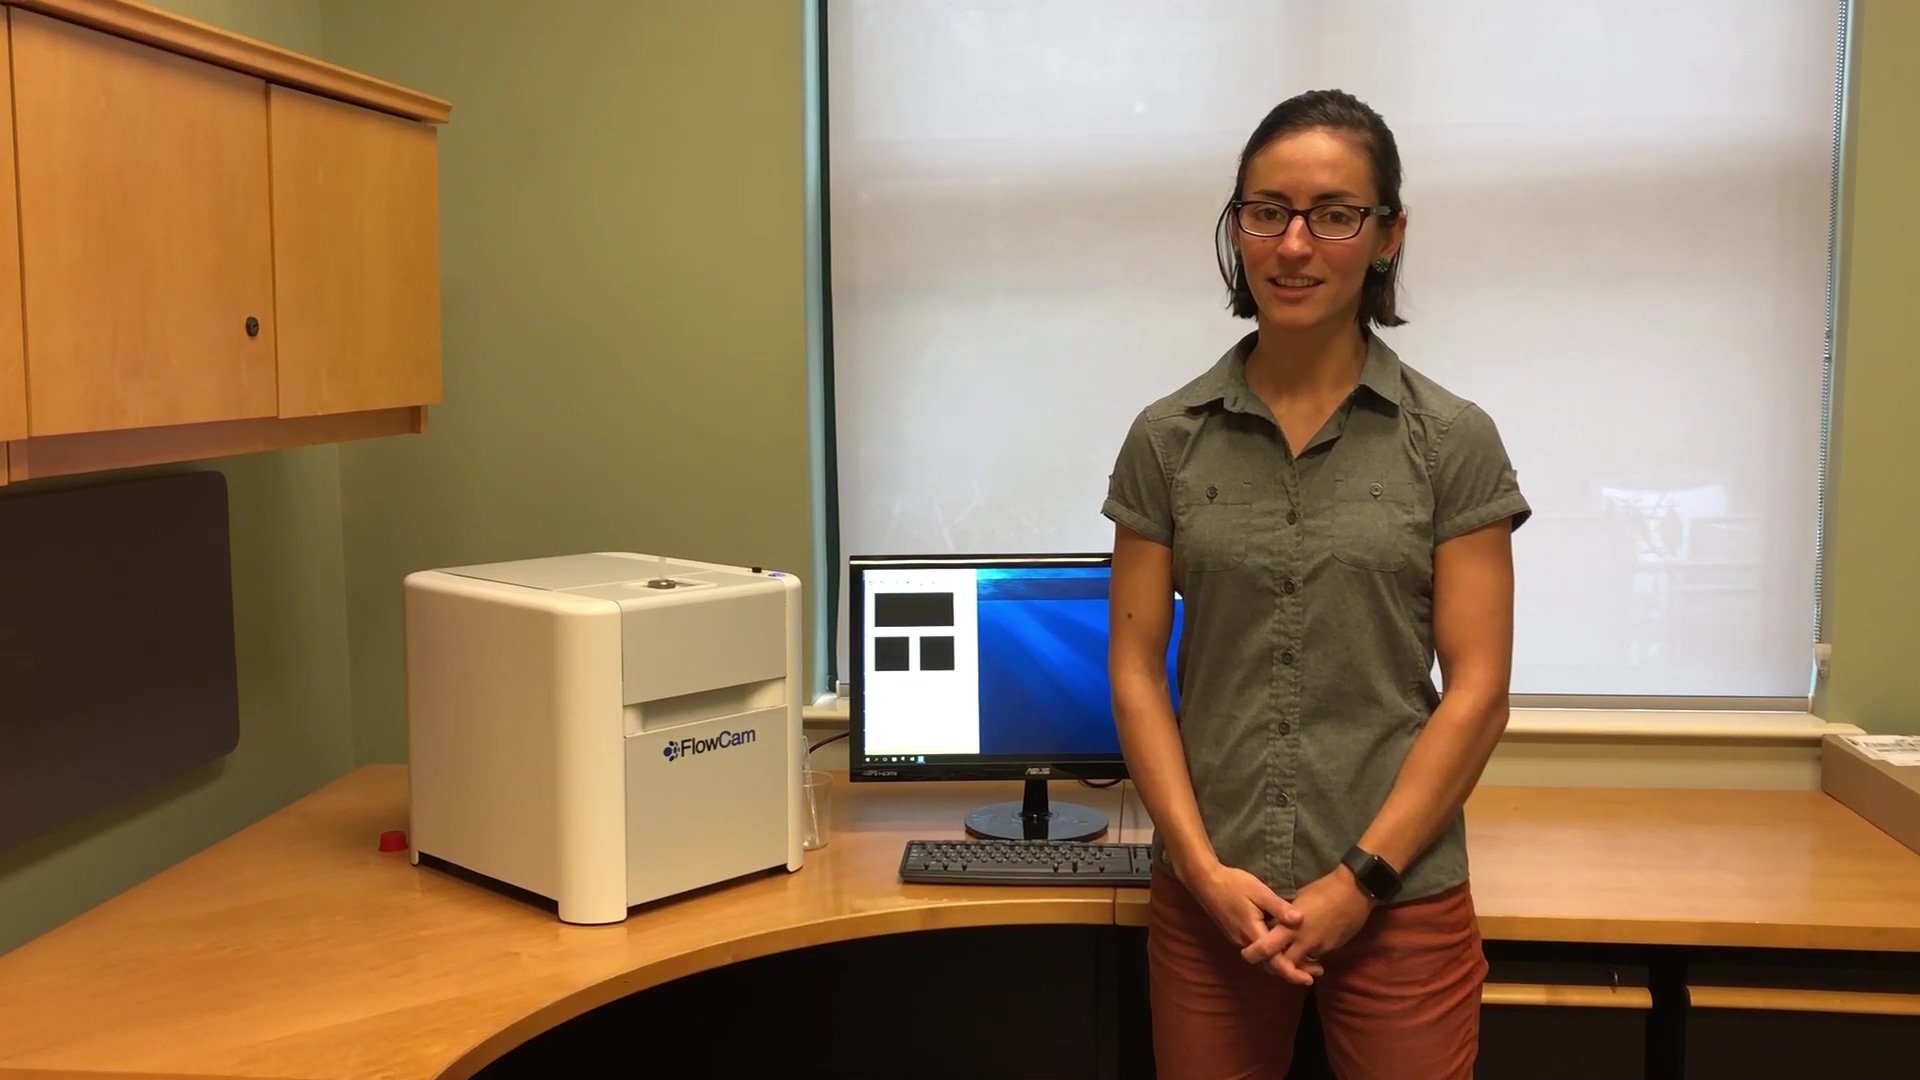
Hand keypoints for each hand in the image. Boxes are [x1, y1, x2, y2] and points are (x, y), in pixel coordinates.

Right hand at [1181, 861, 1318, 985]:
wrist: (1204, 881)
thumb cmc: (1232, 883)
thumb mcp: (1259, 891)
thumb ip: (1279, 907)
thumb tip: (1301, 920)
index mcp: (1252, 932)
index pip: (1275, 961)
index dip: (1293, 972)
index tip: (1310, 979)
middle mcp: (1244, 941)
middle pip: (1271, 964)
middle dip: (1293, 970)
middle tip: (1315, 970)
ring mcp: (1238, 938)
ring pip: (1264, 958)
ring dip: (1283, 961)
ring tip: (1305, 960)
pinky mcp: (1235, 932)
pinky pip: (1257, 950)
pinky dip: (1273, 952)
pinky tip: (1283, 944)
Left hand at [1240, 867, 1373, 977]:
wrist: (1354, 892)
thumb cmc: (1323, 889)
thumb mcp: (1297, 899)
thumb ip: (1284, 915)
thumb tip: (1274, 923)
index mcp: (1289, 926)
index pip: (1266, 948)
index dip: (1254, 954)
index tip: (1247, 955)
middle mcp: (1302, 941)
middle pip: (1281, 964)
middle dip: (1272, 966)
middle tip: (1267, 963)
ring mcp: (1317, 947)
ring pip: (1298, 965)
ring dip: (1291, 965)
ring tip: (1286, 961)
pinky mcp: (1330, 948)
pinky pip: (1313, 958)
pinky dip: (1307, 959)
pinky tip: (1305, 953)